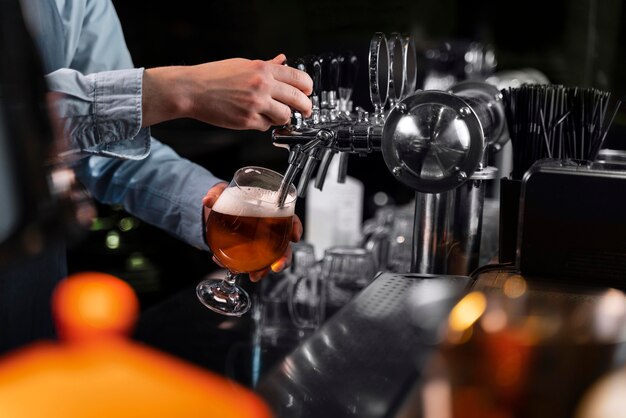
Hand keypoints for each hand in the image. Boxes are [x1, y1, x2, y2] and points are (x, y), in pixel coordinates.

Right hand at [142, 54, 312, 130]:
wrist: (192, 90)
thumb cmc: (214, 76)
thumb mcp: (243, 64)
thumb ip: (267, 66)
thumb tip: (283, 61)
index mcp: (263, 69)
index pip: (299, 79)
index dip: (307, 88)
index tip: (307, 93)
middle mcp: (262, 86)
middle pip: (298, 100)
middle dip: (305, 107)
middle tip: (305, 110)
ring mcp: (256, 104)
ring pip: (285, 116)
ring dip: (283, 118)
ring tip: (274, 115)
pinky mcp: (247, 121)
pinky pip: (266, 126)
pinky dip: (264, 124)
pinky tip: (255, 117)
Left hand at [202, 183, 302, 281]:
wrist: (216, 211)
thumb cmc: (228, 198)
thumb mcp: (222, 193)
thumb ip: (217, 194)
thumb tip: (208, 199)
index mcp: (269, 209)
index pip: (289, 217)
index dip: (295, 227)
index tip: (295, 237)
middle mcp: (269, 228)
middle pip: (283, 244)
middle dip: (283, 258)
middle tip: (276, 267)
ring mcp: (260, 242)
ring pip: (270, 258)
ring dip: (265, 269)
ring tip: (255, 276)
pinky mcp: (248, 251)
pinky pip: (251, 263)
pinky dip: (243, 268)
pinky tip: (231, 268)